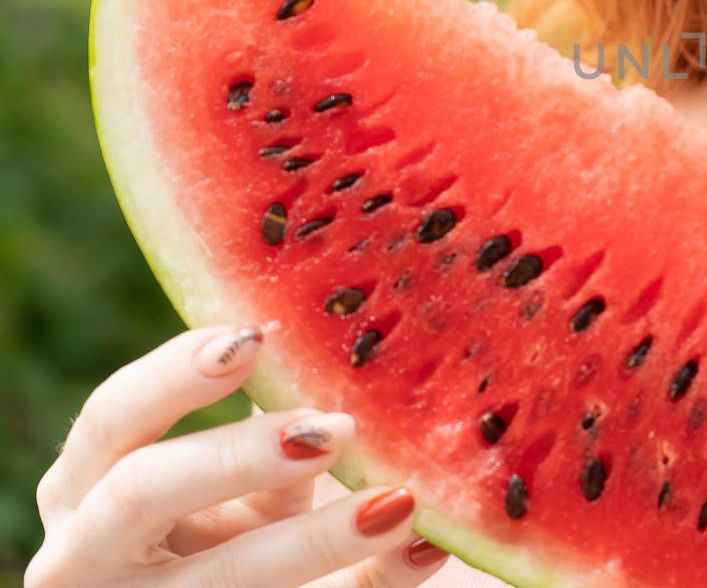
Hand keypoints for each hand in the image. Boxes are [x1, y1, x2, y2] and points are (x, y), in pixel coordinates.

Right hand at [27, 324, 449, 586]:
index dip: (173, 376)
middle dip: (235, 457)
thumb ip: (258, 420)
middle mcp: (88, 553)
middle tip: (331, 428)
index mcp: (84, 485)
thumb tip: (334, 335)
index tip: (254, 339)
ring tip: (398, 501)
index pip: (109, 418)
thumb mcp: (225, 472)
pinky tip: (428, 546)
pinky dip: (371, 581)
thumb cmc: (216, 522)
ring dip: (314, 538)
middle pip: (140, 492)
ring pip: (222, 578)